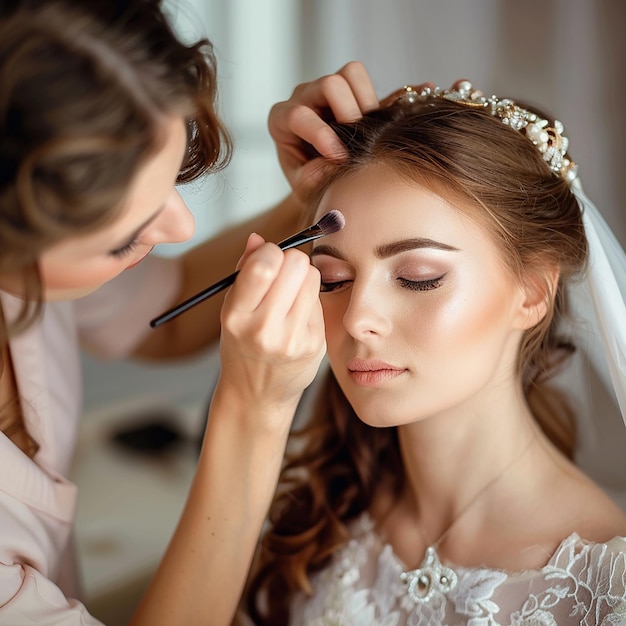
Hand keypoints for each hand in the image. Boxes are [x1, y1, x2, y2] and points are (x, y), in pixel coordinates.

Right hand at [217, 234, 325, 426]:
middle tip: (282, 275)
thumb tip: (258, 238)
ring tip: (290, 294)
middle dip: (290, 261)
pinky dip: (309, 299)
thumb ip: (244, 271)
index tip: (268, 259)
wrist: (257, 394)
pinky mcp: (315, 344)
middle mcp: (264, 329)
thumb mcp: (231, 309)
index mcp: (236, 316)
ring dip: (302, 277)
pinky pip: (319, 299)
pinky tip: (298, 314)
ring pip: (312, 277)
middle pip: (295, 264)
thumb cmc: (242, 345)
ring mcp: (293, 339)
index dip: (270, 251)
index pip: (264, 264)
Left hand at [268, 61, 378, 203]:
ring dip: (364, 104)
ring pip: (350, 74)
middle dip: (348, 114)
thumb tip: (337, 161)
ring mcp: (325, 89)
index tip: (339, 158)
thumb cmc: (309, 181)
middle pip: (329, 84)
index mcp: (281, 120)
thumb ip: (316, 176)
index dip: (322, 136)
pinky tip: (370, 126)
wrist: (322, 179)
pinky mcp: (348, 88)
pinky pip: (364, 81)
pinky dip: (372, 101)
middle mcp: (302, 98)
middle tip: (357, 143)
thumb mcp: (306, 187)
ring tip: (366, 132)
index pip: (299, 115)